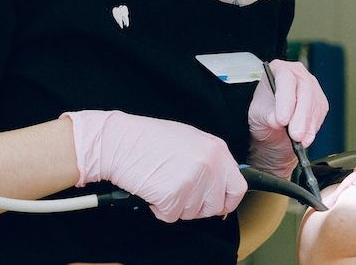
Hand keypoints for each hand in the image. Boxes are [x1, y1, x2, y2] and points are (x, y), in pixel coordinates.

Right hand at [62, 110, 246, 222]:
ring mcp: (193, 180)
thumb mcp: (189, 140)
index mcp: (217, 149)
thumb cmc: (148, 139)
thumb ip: (209, 161)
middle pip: (214, 206)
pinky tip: (151, 187)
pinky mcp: (174, 195)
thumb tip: (219, 187)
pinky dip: (159, 208)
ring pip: (192, 213)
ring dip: (175, 205)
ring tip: (161, 180)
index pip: (237, 187)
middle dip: (196, 206)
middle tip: (176, 189)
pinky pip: (171, 216)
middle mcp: (210, 165)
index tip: (216, 204)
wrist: (118, 141)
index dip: (226, 200)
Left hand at [247, 60, 329, 178]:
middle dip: (300, 116)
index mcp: (279, 69)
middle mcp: (298, 74)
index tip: (282, 120)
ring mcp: (312, 87)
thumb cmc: (263, 113)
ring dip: (308, 126)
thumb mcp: (258, 114)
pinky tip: (305, 139)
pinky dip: (312, 129)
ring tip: (299, 141)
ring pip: (314, 105)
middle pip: (304, 91)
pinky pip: (320, 115)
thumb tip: (277, 120)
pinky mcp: (320, 102)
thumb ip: (267, 115)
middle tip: (295, 135)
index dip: (285, 100)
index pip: (285, 80)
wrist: (273, 126)